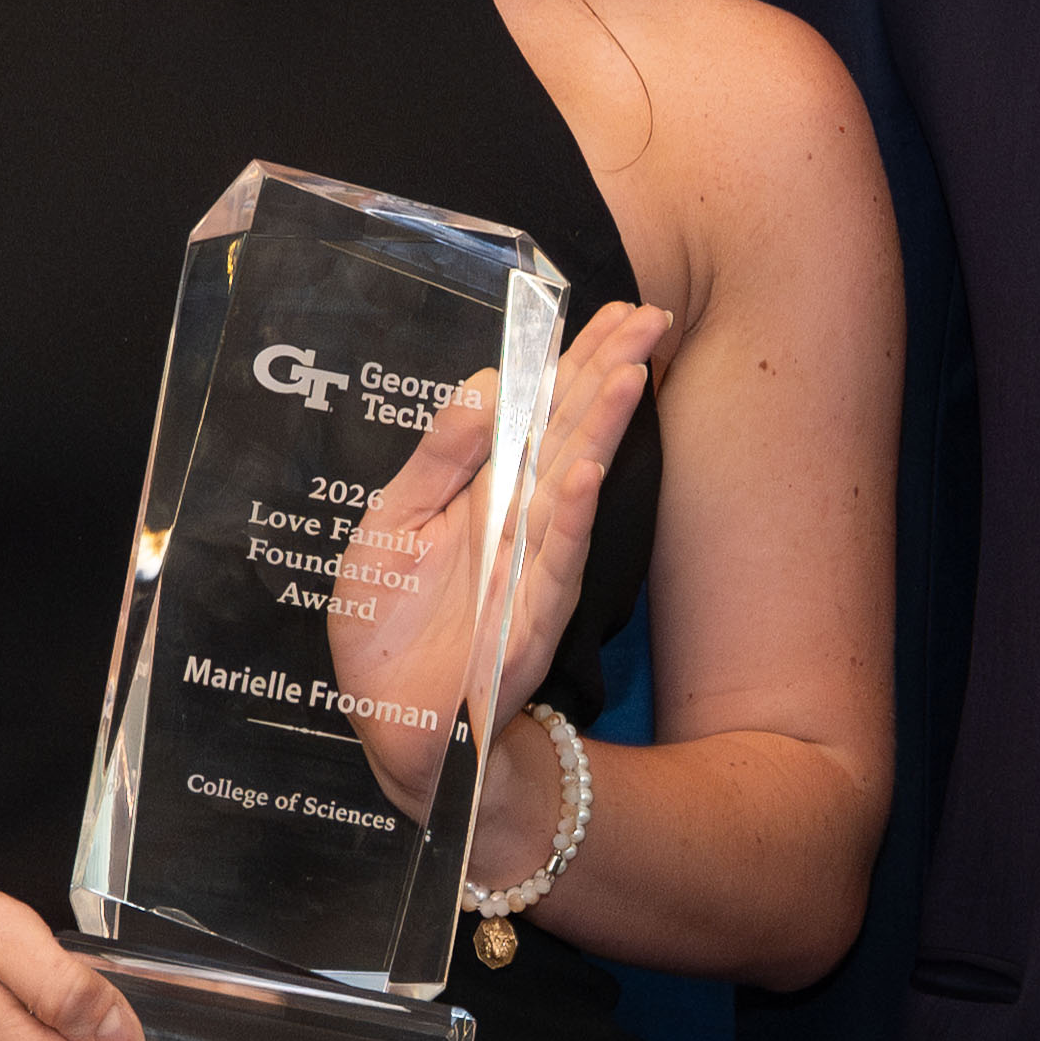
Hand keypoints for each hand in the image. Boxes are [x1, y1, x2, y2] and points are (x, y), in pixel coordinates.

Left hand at [326, 302, 668, 823]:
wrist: (390, 728)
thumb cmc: (390, 631)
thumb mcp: (391, 526)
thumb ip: (435, 461)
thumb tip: (483, 386)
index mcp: (487, 495)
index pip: (542, 415)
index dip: (576, 362)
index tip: (613, 312)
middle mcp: (520, 525)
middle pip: (572, 435)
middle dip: (608, 375)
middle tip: (649, 315)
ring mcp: (530, 572)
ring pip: (573, 489)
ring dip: (601, 433)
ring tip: (629, 374)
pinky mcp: (526, 623)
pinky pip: (553, 563)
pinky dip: (568, 517)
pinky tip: (582, 471)